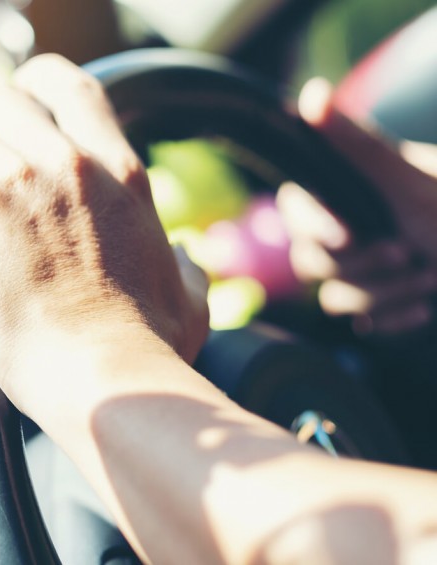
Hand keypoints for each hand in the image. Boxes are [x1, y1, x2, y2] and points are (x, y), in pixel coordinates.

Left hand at [0, 54, 208, 416]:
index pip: (68, 83)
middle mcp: (69, 163)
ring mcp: (20, 183)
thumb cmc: (147, 350)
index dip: (31, 86)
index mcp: (118, 172)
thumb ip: (187, 265)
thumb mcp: (188, 297)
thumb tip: (186, 254)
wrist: (107, 380)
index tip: (15, 116)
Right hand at [277, 78, 436, 335]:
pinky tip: (423, 309)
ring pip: (336, 298)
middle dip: (360, 266)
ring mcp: (361, 274)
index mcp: (344, 195)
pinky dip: (394, 319)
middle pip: (312, 263)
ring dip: (384, 294)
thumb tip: (311, 93)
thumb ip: (356, 144)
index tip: (350, 235)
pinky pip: (363, 326)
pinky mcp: (380, 308)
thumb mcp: (407, 181)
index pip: (297, 213)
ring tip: (428, 278)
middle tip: (403, 253)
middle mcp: (345, 233)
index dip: (316, 227)